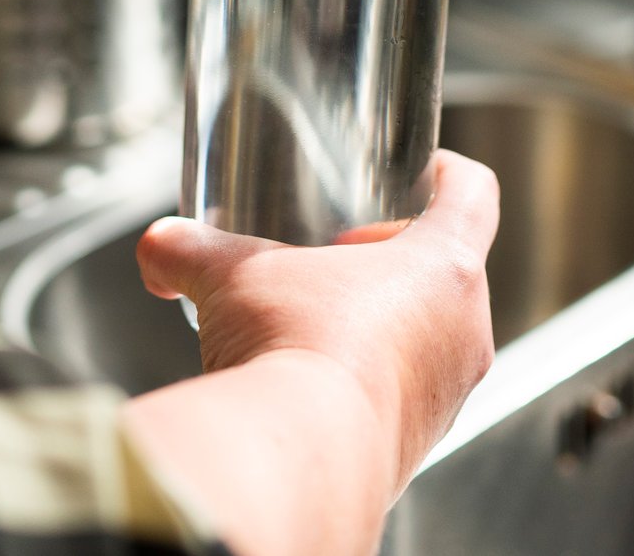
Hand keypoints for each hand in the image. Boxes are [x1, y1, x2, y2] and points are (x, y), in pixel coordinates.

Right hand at [136, 150, 498, 495]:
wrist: (293, 460)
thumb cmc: (292, 345)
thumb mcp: (232, 274)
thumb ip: (189, 248)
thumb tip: (159, 244)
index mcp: (444, 268)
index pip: (474, 196)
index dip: (449, 173)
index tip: (423, 174)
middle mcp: (465, 333)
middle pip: (453, 271)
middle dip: (394, 258)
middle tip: (340, 257)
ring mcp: (447, 397)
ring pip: (432, 337)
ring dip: (383, 322)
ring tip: (317, 320)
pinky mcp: (418, 448)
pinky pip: (407, 396)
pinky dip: (369, 379)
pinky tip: (311, 381)